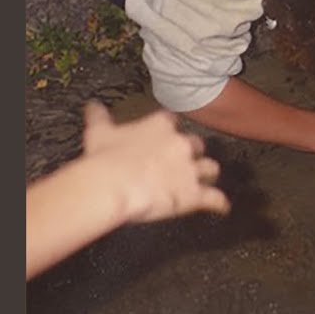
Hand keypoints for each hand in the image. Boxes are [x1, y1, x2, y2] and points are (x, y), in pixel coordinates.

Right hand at [81, 102, 229, 222]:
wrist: (115, 184)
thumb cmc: (105, 157)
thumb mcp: (98, 132)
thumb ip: (99, 117)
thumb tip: (92, 106)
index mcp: (161, 126)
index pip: (172, 122)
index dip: (169, 130)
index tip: (164, 135)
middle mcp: (181, 144)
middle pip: (196, 144)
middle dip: (191, 152)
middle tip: (183, 161)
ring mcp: (190, 169)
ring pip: (210, 168)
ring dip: (207, 173)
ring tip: (205, 179)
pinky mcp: (194, 195)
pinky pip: (214, 198)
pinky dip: (219, 203)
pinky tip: (222, 207)